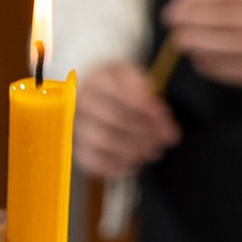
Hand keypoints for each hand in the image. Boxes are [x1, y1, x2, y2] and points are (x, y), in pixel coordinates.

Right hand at [73, 62, 180, 176]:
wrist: (103, 97)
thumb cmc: (122, 86)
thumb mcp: (135, 77)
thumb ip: (145, 89)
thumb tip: (155, 111)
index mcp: (97, 79)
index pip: (120, 93)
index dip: (144, 106)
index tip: (164, 114)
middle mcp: (81, 102)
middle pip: (113, 117)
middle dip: (143, 129)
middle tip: (164, 137)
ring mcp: (77, 126)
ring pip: (103, 140)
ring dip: (133, 148)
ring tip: (154, 150)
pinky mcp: (80, 147)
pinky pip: (93, 160)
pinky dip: (116, 164)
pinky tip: (135, 162)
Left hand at [160, 0, 241, 87]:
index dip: (197, 0)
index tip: (176, 1)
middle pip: (224, 22)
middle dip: (192, 21)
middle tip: (170, 21)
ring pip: (227, 48)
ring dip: (198, 44)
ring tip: (180, 41)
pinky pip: (236, 72)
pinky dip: (214, 66)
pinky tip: (199, 59)